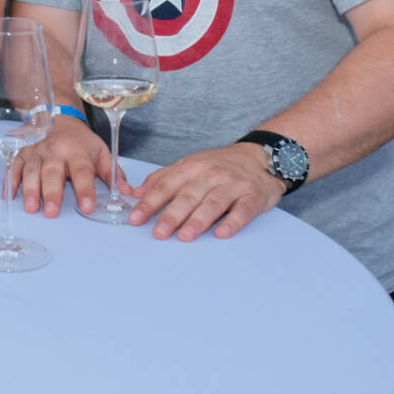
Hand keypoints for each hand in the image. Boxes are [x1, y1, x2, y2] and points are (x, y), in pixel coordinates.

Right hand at [15, 117, 119, 216]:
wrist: (60, 118)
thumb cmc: (81, 141)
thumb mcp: (101, 151)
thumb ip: (112, 173)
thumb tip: (126, 192)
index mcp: (77, 151)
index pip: (82, 171)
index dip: (85, 189)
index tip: (87, 206)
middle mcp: (55, 150)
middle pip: (52, 172)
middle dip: (51, 192)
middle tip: (51, 211)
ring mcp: (36, 151)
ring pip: (31, 170)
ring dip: (30, 189)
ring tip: (31, 207)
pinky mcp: (22, 153)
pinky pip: (14, 167)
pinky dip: (10, 181)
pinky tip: (9, 196)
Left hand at [127, 143, 284, 240]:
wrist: (258, 157)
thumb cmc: (218, 165)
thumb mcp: (188, 166)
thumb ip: (162, 179)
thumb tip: (135, 193)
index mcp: (190, 168)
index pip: (165, 186)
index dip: (149, 203)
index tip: (135, 218)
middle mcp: (209, 175)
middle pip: (187, 196)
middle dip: (171, 215)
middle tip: (159, 233)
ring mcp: (232, 185)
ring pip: (212, 203)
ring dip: (198, 220)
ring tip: (184, 236)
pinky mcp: (252, 195)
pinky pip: (242, 210)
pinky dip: (232, 222)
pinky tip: (222, 233)